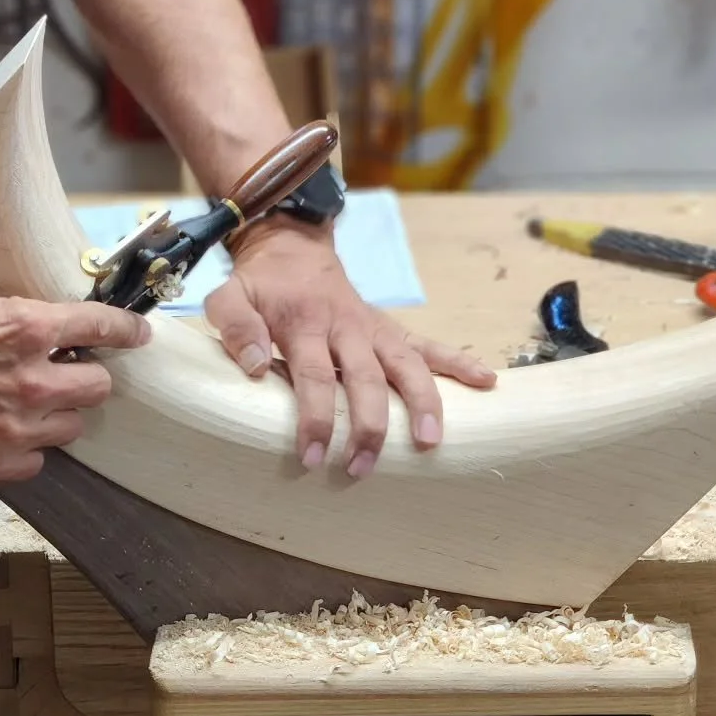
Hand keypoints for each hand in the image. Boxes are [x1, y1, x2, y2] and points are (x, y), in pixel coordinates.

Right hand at [0, 286, 150, 481]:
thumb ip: (22, 316)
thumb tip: (54, 327)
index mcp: (29, 330)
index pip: (103, 327)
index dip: (127, 330)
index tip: (139, 334)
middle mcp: (32, 381)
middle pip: (98, 387)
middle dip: (85, 377)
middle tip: (65, 373)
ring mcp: (16, 428)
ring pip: (73, 427)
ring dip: (58, 414)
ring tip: (28, 405)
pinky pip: (38, 461)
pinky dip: (28, 448)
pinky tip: (6, 432)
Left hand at [204, 217, 496, 476]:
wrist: (293, 248)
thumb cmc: (260, 285)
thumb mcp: (230, 295)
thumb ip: (235, 326)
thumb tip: (254, 366)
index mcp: (305, 324)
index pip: (314, 376)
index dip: (316, 418)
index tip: (314, 456)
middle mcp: (346, 328)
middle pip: (365, 378)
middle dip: (370, 425)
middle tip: (364, 467)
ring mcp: (374, 329)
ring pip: (406, 365)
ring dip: (422, 401)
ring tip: (431, 440)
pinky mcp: (391, 330)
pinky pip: (429, 346)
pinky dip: (458, 362)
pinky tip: (486, 380)